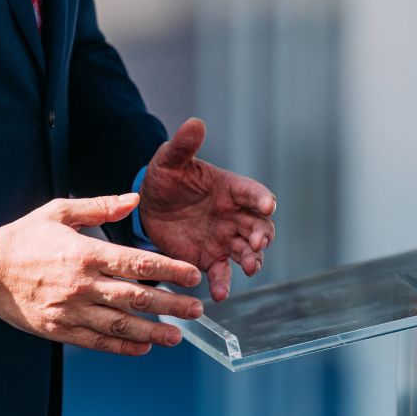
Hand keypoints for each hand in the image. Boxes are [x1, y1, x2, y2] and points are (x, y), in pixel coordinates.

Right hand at [0, 194, 203, 355]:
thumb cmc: (25, 238)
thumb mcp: (60, 211)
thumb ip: (101, 206)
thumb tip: (135, 199)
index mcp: (86, 253)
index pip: (138, 264)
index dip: (170, 270)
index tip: (193, 276)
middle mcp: (82, 285)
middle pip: (136, 298)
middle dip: (171, 305)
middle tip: (196, 310)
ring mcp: (70, 311)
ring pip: (120, 325)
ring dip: (153, 332)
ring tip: (178, 336)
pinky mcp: (59, 330)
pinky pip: (97, 341)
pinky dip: (122, 346)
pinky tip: (143, 347)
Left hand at [140, 118, 275, 302]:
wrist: (148, 207)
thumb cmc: (165, 178)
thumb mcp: (170, 160)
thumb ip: (184, 145)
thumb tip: (194, 122)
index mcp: (230, 188)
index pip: (252, 192)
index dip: (261, 198)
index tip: (267, 205)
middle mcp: (234, 215)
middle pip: (258, 225)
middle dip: (262, 234)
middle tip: (258, 243)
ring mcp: (225, 239)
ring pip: (247, 252)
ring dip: (252, 260)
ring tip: (249, 268)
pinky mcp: (210, 258)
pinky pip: (222, 272)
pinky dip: (224, 282)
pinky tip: (219, 293)